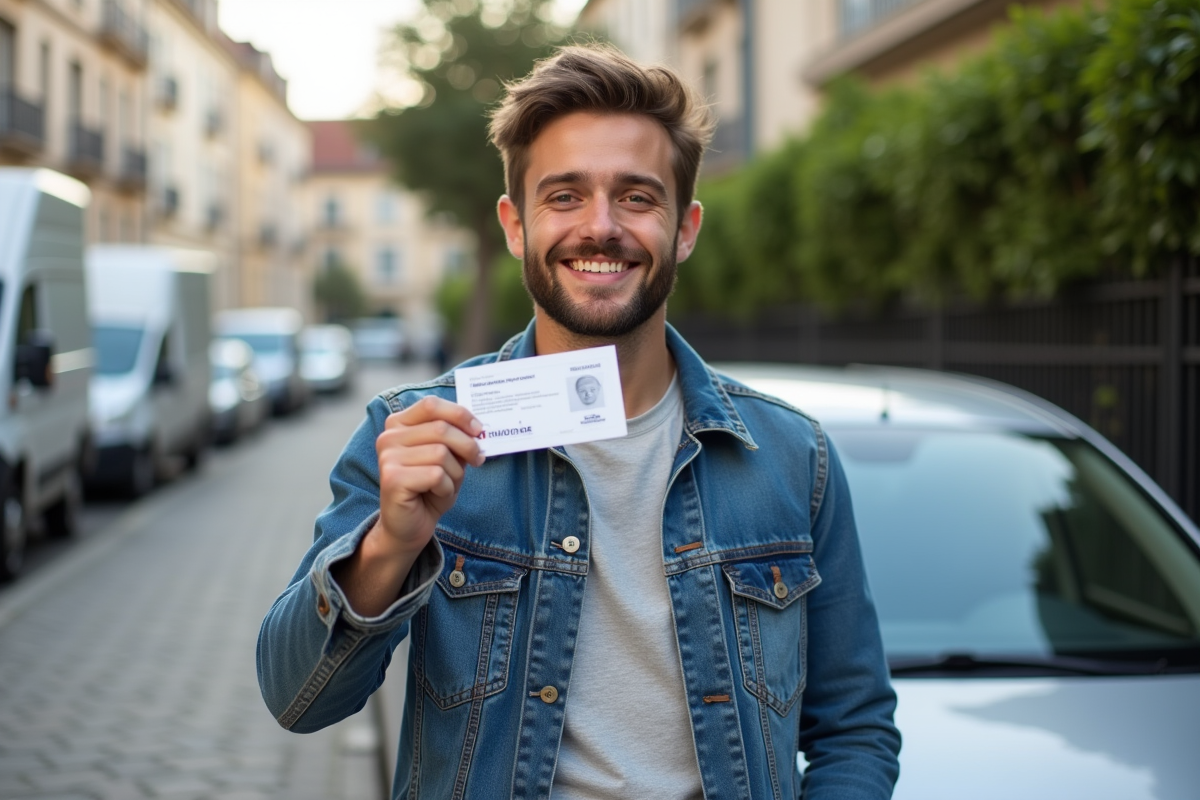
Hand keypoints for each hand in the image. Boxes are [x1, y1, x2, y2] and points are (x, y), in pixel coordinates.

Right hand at [374, 396, 483, 557]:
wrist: (409, 526)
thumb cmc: (429, 489)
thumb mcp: (447, 457)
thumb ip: (455, 438)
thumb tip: (476, 428)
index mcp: (399, 424)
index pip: (431, 404)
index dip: (459, 414)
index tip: (478, 430)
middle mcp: (389, 437)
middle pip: (441, 428)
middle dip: (467, 446)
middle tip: (478, 460)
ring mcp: (388, 457)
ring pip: (441, 453)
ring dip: (455, 472)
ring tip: (447, 483)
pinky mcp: (392, 479)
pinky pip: (436, 475)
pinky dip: (446, 487)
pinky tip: (437, 494)